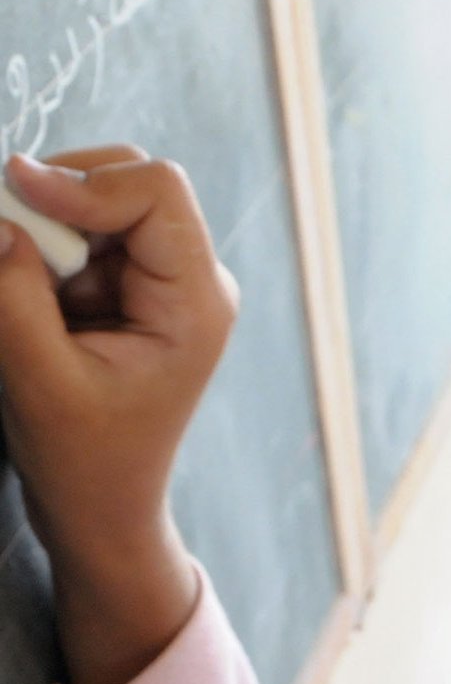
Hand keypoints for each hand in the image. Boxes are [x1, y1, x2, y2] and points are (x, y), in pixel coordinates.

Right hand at [0, 145, 237, 568]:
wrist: (101, 505)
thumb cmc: (84, 459)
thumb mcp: (39, 379)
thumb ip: (13, 292)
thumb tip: (0, 213)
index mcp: (197, 303)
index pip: (158, 189)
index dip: (81, 179)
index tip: (12, 195)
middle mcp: (192, 281)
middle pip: (124, 178)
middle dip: (54, 199)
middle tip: (13, 257)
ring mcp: (161, 281)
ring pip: (91, 198)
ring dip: (42, 227)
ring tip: (30, 301)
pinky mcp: (126, 285)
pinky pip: (74, 232)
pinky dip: (39, 250)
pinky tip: (35, 306)